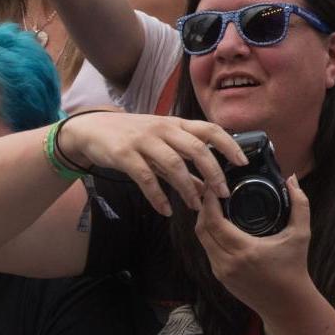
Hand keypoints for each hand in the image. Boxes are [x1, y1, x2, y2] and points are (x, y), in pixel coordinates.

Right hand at [59, 109, 246, 216]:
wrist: (92, 129)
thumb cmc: (133, 137)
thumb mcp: (162, 146)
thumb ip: (184, 165)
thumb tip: (209, 187)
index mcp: (175, 124)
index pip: (209, 129)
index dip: (228, 144)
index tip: (243, 163)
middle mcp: (162, 129)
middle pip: (195, 148)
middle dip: (213, 172)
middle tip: (224, 194)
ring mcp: (143, 140)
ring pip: (173, 164)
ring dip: (187, 188)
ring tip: (195, 207)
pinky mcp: (124, 154)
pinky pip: (145, 177)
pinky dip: (158, 196)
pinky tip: (165, 210)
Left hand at [194, 170, 310, 313]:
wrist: (288, 306)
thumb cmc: (294, 269)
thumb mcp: (301, 235)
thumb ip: (300, 204)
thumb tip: (292, 179)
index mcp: (244, 251)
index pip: (213, 221)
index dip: (209, 201)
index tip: (214, 185)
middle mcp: (228, 263)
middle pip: (201, 229)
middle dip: (203, 208)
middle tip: (212, 191)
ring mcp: (222, 272)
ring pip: (202, 241)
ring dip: (205, 221)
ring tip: (214, 204)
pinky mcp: (221, 278)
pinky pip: (208, 251)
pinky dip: (210, 235)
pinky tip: (218, 225)